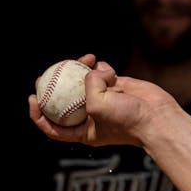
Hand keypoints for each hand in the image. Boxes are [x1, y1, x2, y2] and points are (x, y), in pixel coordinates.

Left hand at [27, 55, 179, 148]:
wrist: (156, 117)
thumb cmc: (126, 119)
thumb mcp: (97, 106)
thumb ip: (88, 86)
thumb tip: (91, 69)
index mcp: (81, 131)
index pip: (52, 126)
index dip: (38, 114)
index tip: (33, 98)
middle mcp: (90, 116)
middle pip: (64, 100)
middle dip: (54, 86)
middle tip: (46, 73)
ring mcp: (103, 100)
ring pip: (83, 82)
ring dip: (82, 69)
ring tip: (88, 59)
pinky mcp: (116, 87)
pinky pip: (102, 73)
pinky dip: (101, 67)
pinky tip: (104, 65)